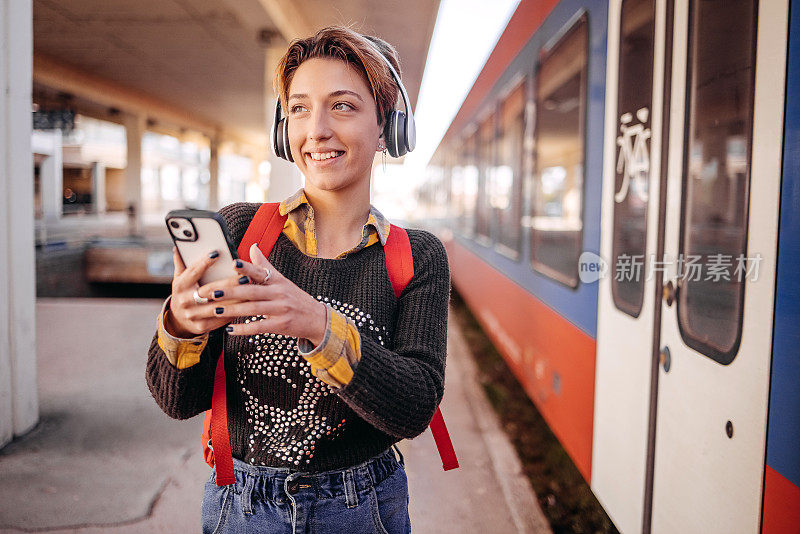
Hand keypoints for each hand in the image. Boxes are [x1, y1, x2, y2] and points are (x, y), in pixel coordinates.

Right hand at [164, 248, 246, 336]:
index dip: (204, 262)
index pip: (193, 272)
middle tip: (245, 276)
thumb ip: (182, 262)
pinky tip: (246, 304)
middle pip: (210, 290)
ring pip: (218, 306)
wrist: (179, 319)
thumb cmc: (185, 292)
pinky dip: (234, 311)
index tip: (217, 252)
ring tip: (250, 290)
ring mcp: (192, 315)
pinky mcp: (201, 326)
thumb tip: (179, 245)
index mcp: (180, 286)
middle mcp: (184, 301)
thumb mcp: (180, 277)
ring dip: (236, 299)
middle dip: (229, 283)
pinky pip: (221, 319)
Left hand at [210, 243, 327, 344]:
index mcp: (277, 280)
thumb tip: (252, 246)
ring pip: (252, 309)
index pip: (260, 271)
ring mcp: (281, 309)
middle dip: (229, 292)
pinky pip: (259, 327)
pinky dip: (244, 329)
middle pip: (251, 291)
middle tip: (209, 292)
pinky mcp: (281, 325)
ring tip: (214, 310)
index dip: (247, 267)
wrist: (317, 318)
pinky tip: (230, 330)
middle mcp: (279, 293)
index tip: (232, 264)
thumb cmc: (295, 298)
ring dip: (232, 310)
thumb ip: (264, 265)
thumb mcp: (282, 280)